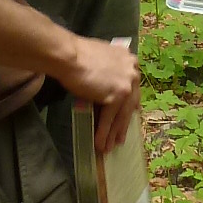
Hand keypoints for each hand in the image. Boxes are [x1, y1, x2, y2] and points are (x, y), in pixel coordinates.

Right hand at [54, 33, 140, 147]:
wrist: (69, 56)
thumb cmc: (77, 55)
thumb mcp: (100, 58)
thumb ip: (109, 70)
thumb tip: (106, 84)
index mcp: (130, 61)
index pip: (132, 87)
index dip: (130, 104)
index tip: (132, 114)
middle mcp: (132, 72)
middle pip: (129, 104)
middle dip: (123, 123)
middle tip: (120, 138)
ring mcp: (126, 85)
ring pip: (121, 114)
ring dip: (114, 133)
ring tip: (109, 147)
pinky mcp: (116, 97)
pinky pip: (110, 119)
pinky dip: (104, 132)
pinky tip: (101, 144)